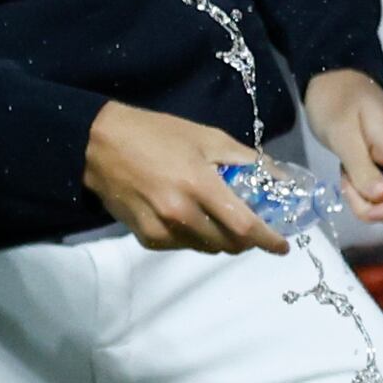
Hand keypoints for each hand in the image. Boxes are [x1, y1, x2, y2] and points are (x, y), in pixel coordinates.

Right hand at [83, 101, 291, 252]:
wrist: (99, 144)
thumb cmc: (156, 134)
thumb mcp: (206, 136)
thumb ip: (245, 160)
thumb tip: (279, 177)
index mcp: (200, 185)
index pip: (244, 225)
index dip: (268, 240)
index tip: (283, 246)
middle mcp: (181, 213)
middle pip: (228, 244)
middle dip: (247, 240)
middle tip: (251, 226)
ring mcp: (161, 229)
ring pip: (206, 248)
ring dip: (221, 239)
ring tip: (219, 218)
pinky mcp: (145, 237)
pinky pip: (182, 246)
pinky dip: (194, 238)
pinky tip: (190, 218)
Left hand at [299, 66, 382, 222]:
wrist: (335, 78)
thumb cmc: (335, 103)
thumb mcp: (342, 136)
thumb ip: (362, 168)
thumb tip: (382, 198)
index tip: (363, 211)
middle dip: (374, 203)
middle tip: (345, 184)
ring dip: (368, 195)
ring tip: (346, 173)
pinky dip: (368, 185)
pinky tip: (352, 170)